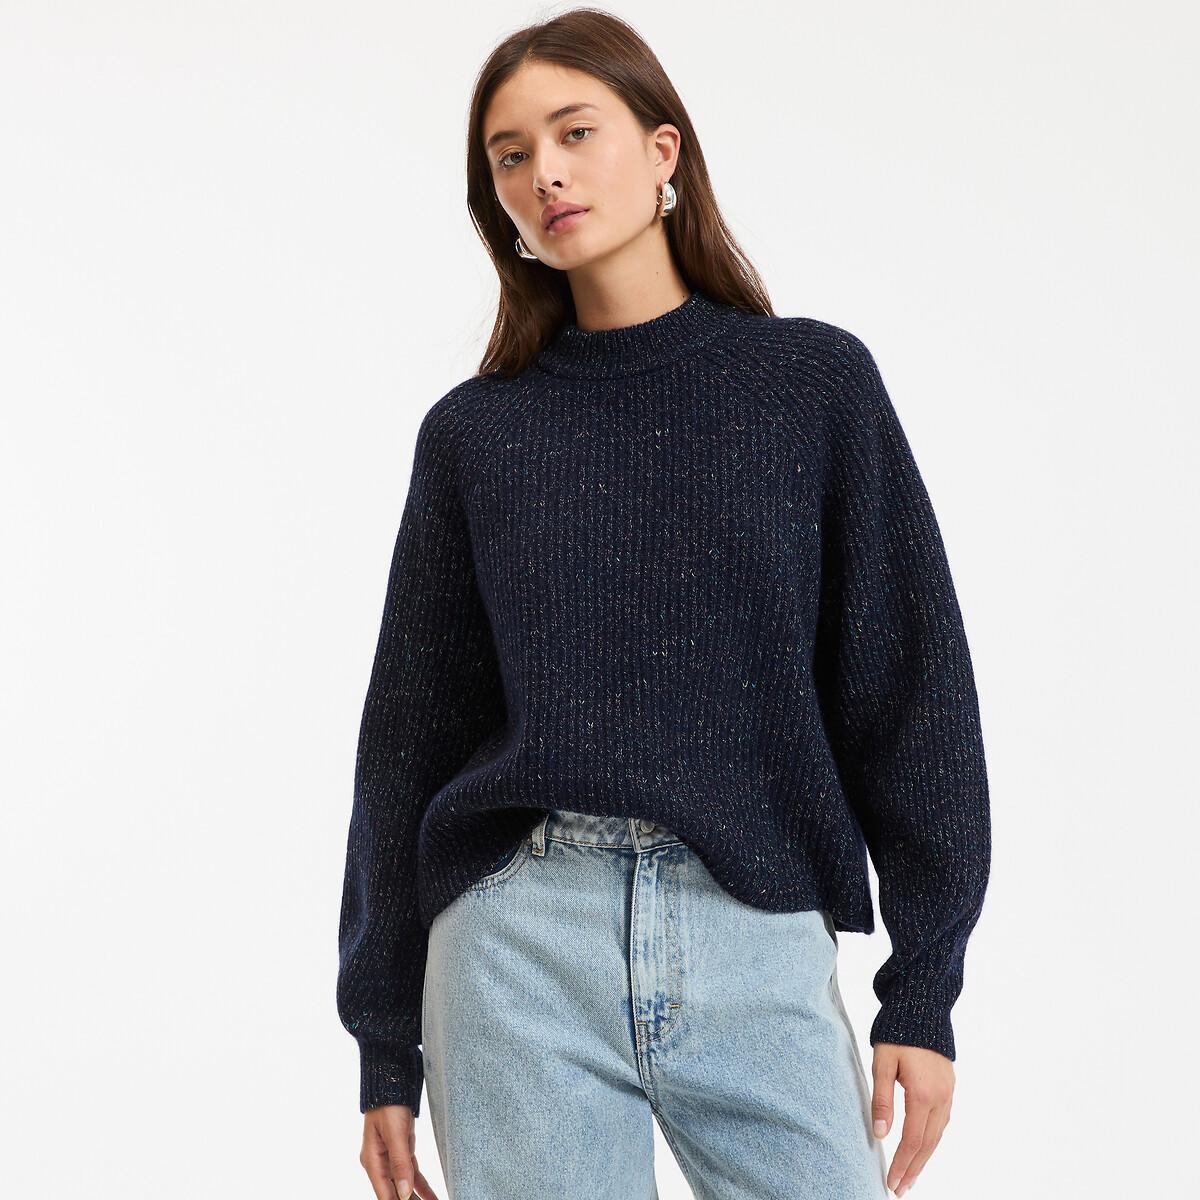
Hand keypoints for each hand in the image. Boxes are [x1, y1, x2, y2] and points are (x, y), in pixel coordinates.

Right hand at [360, 1104, 438, 1199]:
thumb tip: (404, 1193)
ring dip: (418, 1198)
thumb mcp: (395, 1133)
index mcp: (372, 1161)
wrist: (392, 1084)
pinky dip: (422, 1186)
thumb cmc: (389, 1104)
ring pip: (405, 1185)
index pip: (385, 1193)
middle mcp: (379, 1163)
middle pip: (394, 1192)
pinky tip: (431, 1197)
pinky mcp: (401, 1152)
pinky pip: (412, 1173)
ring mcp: (390, 1158)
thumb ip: (400, 1163)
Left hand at [870, 1043, 954, 1195]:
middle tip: (900, 1189)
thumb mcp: (883, 1062)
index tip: (892, 1182)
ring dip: (923, 1157)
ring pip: (937, 1135)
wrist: (922, 1004)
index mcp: (923, 1094)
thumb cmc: (897, 1031)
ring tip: (910, 1175)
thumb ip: (882, 1099)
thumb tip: (880, 1134)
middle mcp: (941, 1098)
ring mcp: (948, 1092)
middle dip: (913, 1168)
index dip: (902, 1164)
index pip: (912, 1140)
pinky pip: (942, 1121)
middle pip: (928, 1144)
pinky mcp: (949, 1086)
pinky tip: (923, 1146)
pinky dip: (931, 1139)